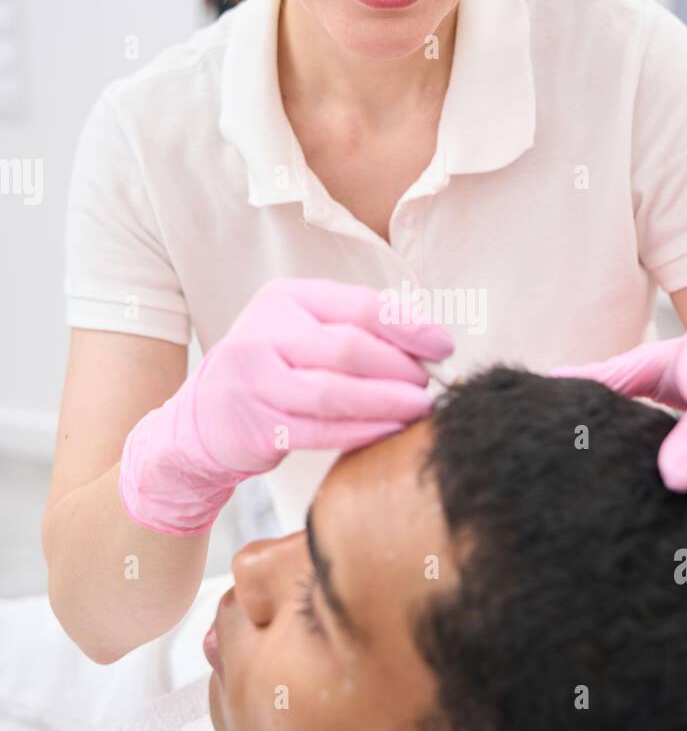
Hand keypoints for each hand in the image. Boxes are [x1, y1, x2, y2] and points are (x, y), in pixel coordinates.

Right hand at [120, 277, 453, 533]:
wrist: (199, 422)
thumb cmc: (270, 372)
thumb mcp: (300, 333)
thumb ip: (354, 331)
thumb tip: (428, 344)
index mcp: (285, 298)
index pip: (358, 305)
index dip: (408, 326)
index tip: (443, 346)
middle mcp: (264, 332)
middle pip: (349, 348)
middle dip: (400, 367)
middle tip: (429, 383)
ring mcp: (255, 380)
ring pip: (335, 391)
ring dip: (387, 401)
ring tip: (421, 408)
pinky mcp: (255, 424)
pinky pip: (320, 430)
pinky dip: (363, 431)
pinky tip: (391, 431)